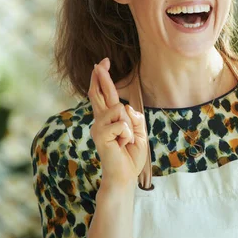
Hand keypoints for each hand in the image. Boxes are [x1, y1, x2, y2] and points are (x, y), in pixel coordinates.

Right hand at [89, 58, 148, 186]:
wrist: (124, 175)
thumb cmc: (130, 156)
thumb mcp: (140, 133)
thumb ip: (134, 118)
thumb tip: (125, 107)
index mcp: (109, 119)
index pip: (105, 95)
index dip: (104, 78)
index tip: (102, 63)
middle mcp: (100, 120)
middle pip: (99, 94)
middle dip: (101, 77)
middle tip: (100, 62)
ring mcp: (98, 127)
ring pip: (119, 109)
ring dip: (130, 126)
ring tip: (126, 141)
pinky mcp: (100, 135)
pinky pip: (122, 124)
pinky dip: (129, 135)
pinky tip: (122, 145)